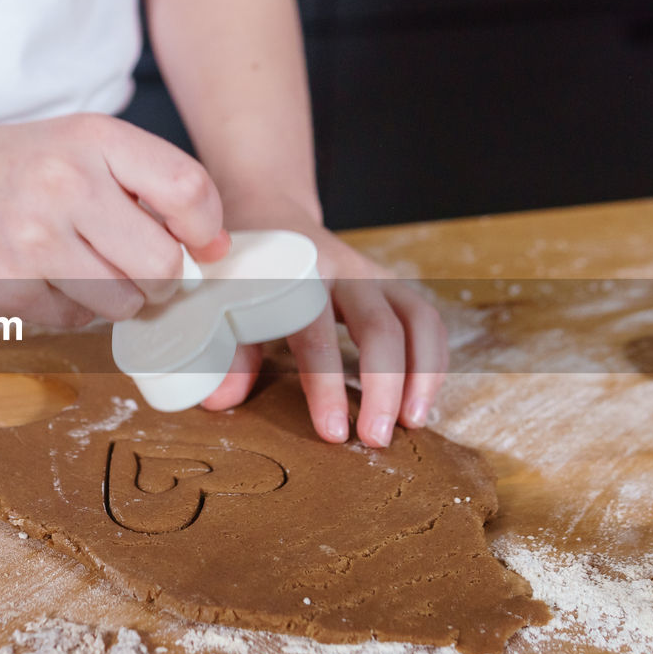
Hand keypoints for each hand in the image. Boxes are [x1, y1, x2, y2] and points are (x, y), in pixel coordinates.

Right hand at [0, 114, 227, 325]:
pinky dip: (69, 310)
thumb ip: (138, 184)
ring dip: (114, 302)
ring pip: (125, 304)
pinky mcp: (11, 286)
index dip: (206, 229)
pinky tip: (39, 280)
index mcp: (93, 139)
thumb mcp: (70, 147)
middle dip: (160, 282)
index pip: (189, 189)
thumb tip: (209, 247)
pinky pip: (76, 320)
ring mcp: (37, 238)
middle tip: (139, 273)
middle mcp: (68, 183)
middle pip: (164, 265)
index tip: (201, 245)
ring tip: (79, 272)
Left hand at [201, 214, 447, 447]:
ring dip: (421, 374)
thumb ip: (227, 350)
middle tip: (376, 439)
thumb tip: (219, 401)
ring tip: (413, 423)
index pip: (315, 333)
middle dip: (383, 386)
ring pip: (415, 320)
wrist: (269, 214)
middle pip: (377, 328)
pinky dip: (434, 359)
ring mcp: (372, 274)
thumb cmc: (243, 269)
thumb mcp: (224, 300)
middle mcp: (341, 270)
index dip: (326, 385)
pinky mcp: (392, 283)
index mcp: (293, 275)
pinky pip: (427, 319)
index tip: (333, 432)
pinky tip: (423, 400)